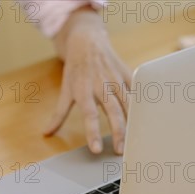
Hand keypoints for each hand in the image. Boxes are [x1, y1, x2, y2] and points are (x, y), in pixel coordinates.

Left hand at [45, 7, 131, 153]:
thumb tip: (46, 133)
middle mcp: (102, 85)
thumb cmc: (76, 70)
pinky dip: (143, 104)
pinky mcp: (127, 74)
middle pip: (114, 112)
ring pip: (129, 103)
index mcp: (84, 91)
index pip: (90, 116)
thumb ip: (58, 115)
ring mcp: (117, 79)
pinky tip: (147, 119)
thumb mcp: (65, 91)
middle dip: (119, 132)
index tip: (97, 150)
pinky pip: (137, 91)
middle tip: (121, 151)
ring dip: (133, 122)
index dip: (93, 133)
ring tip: (135, 139)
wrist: (87, 42)